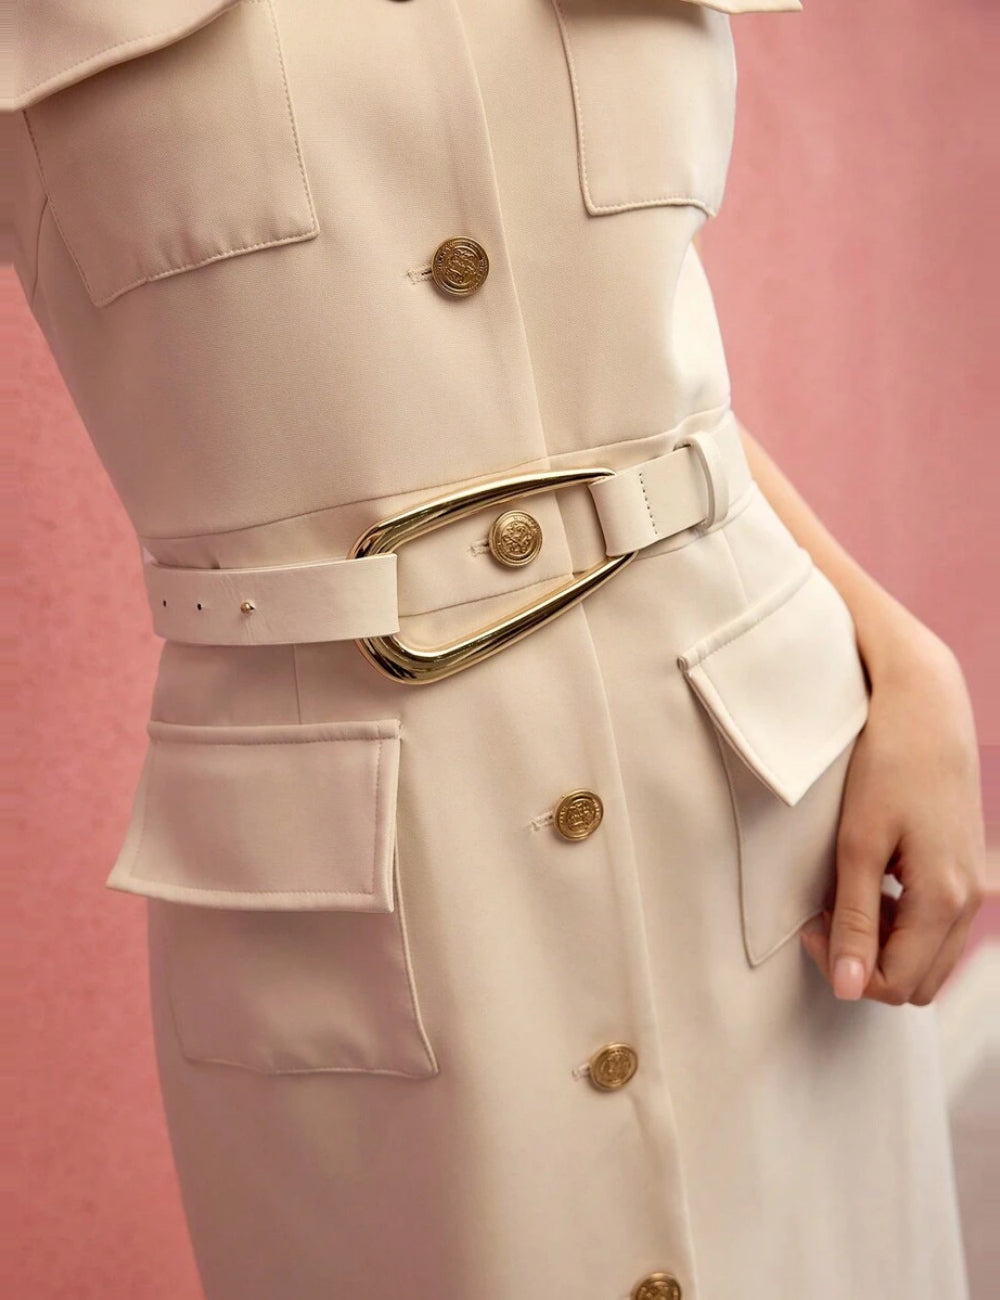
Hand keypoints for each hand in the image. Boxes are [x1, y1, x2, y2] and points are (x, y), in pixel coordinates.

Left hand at [800, 617, 986, 1003]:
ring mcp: (974, 884)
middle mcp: (970, 900)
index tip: (810, 928)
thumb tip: (848, 987)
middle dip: (867, 965)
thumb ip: (855, 919)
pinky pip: (939, 926)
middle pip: (917, 982)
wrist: (925, 704)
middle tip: (825, 917)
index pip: (894, 984)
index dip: (844, 970)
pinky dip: (905, 923)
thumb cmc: (887, 763)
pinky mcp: (966, 867)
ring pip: (930, 957)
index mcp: (944, 899)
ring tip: (846, 897)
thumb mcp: (858, 843)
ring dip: (886, 945)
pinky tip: (874, 882)